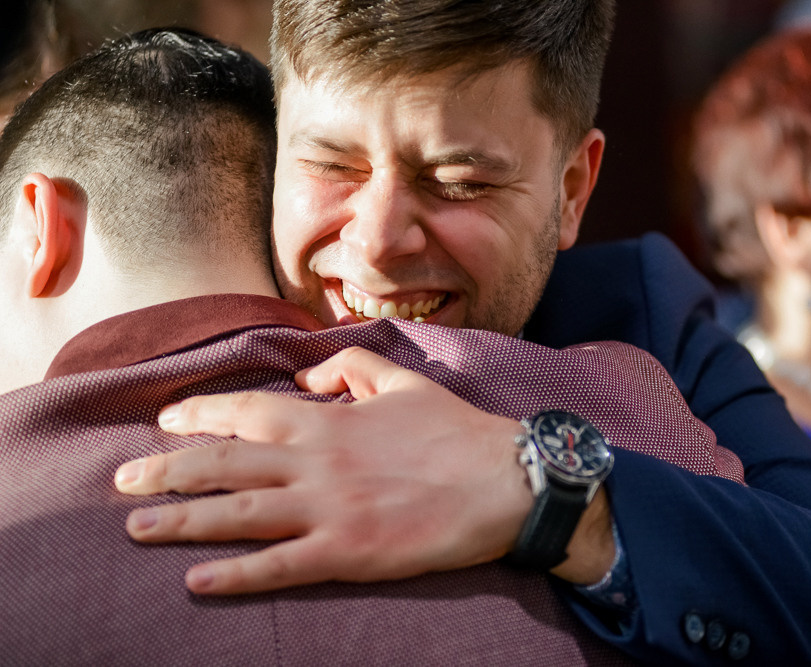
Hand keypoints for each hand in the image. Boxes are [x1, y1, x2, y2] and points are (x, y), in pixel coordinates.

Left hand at [115, 346, 532, 593]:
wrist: (505, 481)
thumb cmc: (455, 433)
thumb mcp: (403, 382)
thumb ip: (349, 369)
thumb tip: (307, 378)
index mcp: (329, 420)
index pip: (245, 410)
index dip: (198, 414)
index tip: (165, 419)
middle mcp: (317, 461)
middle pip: (224, 463)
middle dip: (166, 471)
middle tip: (123, 483)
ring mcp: (329, 508)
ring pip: (239, 512)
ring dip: (182, 520)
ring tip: (136, 528)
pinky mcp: (348, 550)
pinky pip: (280, 565)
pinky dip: (235, 574)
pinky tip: (197, 581)